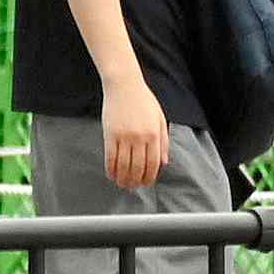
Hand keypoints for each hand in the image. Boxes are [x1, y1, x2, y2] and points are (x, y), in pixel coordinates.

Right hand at [101, 70, 169, 195]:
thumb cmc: (144, 101)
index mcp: (154, 134)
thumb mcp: (160, 119)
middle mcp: (140, 137)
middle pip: (138, 166)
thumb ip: (163, 142)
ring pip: (123, 165)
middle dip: (136, 180)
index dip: (150, 176)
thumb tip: (163, 162)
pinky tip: (112, 175)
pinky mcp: (110, 135)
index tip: (146, 183)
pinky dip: (111, 169)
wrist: (124, 87)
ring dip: (123, 178)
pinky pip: (110, 157)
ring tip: (122, 184)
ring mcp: (124, 137)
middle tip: (133, 187)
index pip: (153, 162)